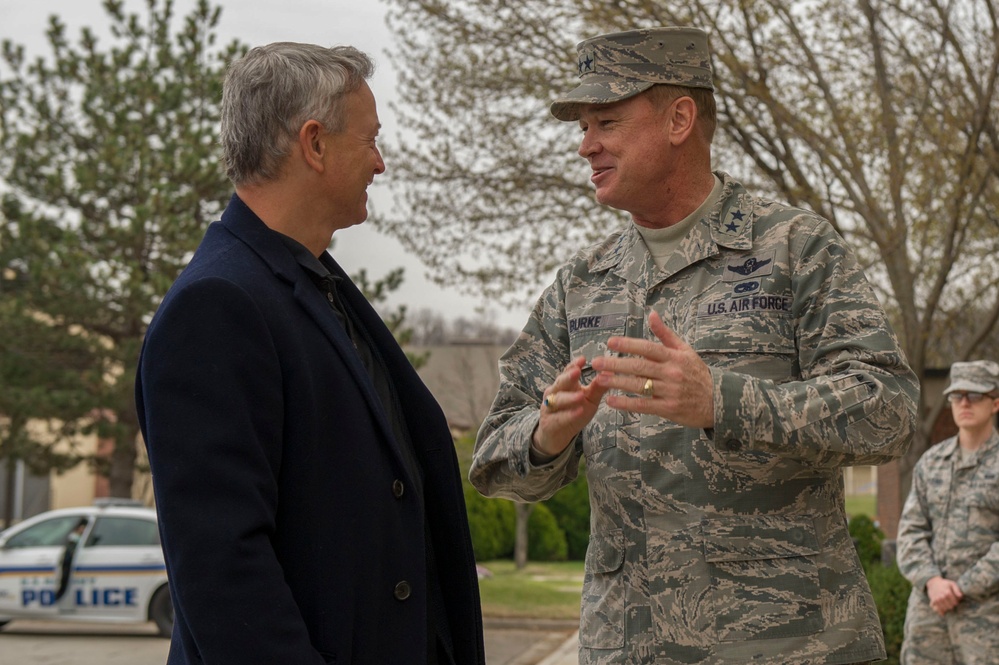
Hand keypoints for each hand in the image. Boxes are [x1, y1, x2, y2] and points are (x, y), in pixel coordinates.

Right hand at [534, 356, 609, 456]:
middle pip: (560, 382)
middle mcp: (554, 393)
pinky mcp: (549, 423)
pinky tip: (578, 412)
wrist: (557, 436)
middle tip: (577, 371)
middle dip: (568, 377)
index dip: (574, 365)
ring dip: (569, 397)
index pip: (568, 372)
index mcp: (564, 385)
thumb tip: (611, 371)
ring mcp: (549, 408)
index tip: (583, 359)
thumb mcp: (589, 400)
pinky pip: (559, 418)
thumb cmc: (574, 413)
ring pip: (557, 400)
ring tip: (580, 395)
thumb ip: (598, 387)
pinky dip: (568, 415)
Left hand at [590, 310, 713, 428]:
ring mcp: (670, 392)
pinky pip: (644, 406)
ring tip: (600, 379)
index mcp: (674, 357)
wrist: (718, 401)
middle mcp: (672, 373)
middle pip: (640, 367)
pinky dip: (626, 404)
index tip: (610, 342)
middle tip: (596, 362)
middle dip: (616, 364)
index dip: (628, 344)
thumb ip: (665, 334)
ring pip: (640, 386)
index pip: (648, 348)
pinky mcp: (669, 409)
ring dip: (618, 382)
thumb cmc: (697, 373)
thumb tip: (651, 313)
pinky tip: (611, 401)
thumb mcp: (685, 350)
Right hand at [926, 576, 962, 615]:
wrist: (933, 582)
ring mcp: (937, 599)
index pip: (955, 603)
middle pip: (950, 607)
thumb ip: (957, 590)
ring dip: (947, 608)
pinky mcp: (933, 601)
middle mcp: (942, 597)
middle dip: (952, 605)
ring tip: (947, 605)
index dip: (956, 602)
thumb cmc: (944, 584)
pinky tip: (943, 612)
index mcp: (947, 592)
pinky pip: (937, 609)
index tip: (956, 600)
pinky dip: (940, 611)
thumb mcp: (952, 584)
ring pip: (944, 609)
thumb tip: (961, 596)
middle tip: (951, 602)